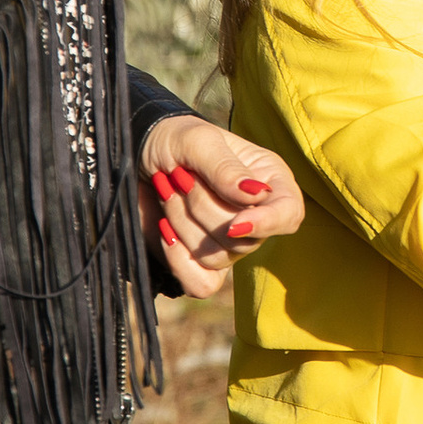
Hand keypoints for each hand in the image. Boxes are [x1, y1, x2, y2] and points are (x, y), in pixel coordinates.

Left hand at [141, 115, 306, 300]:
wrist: (134, 155)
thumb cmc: (173, 139)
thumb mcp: (198, 140)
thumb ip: (225, 168)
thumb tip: (256, 196)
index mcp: (267, 181)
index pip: (288, 213)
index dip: (267, 223)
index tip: (234, 223)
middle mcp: (254, 216)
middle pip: (243, 239)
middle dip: (201, 207)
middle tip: (179, 175)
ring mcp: (228, 243)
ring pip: (218, 257)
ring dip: (182, 223)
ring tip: (167, 190)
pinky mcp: (200, 263)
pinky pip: (201, 284)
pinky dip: (178, 260)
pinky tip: (164, 230)